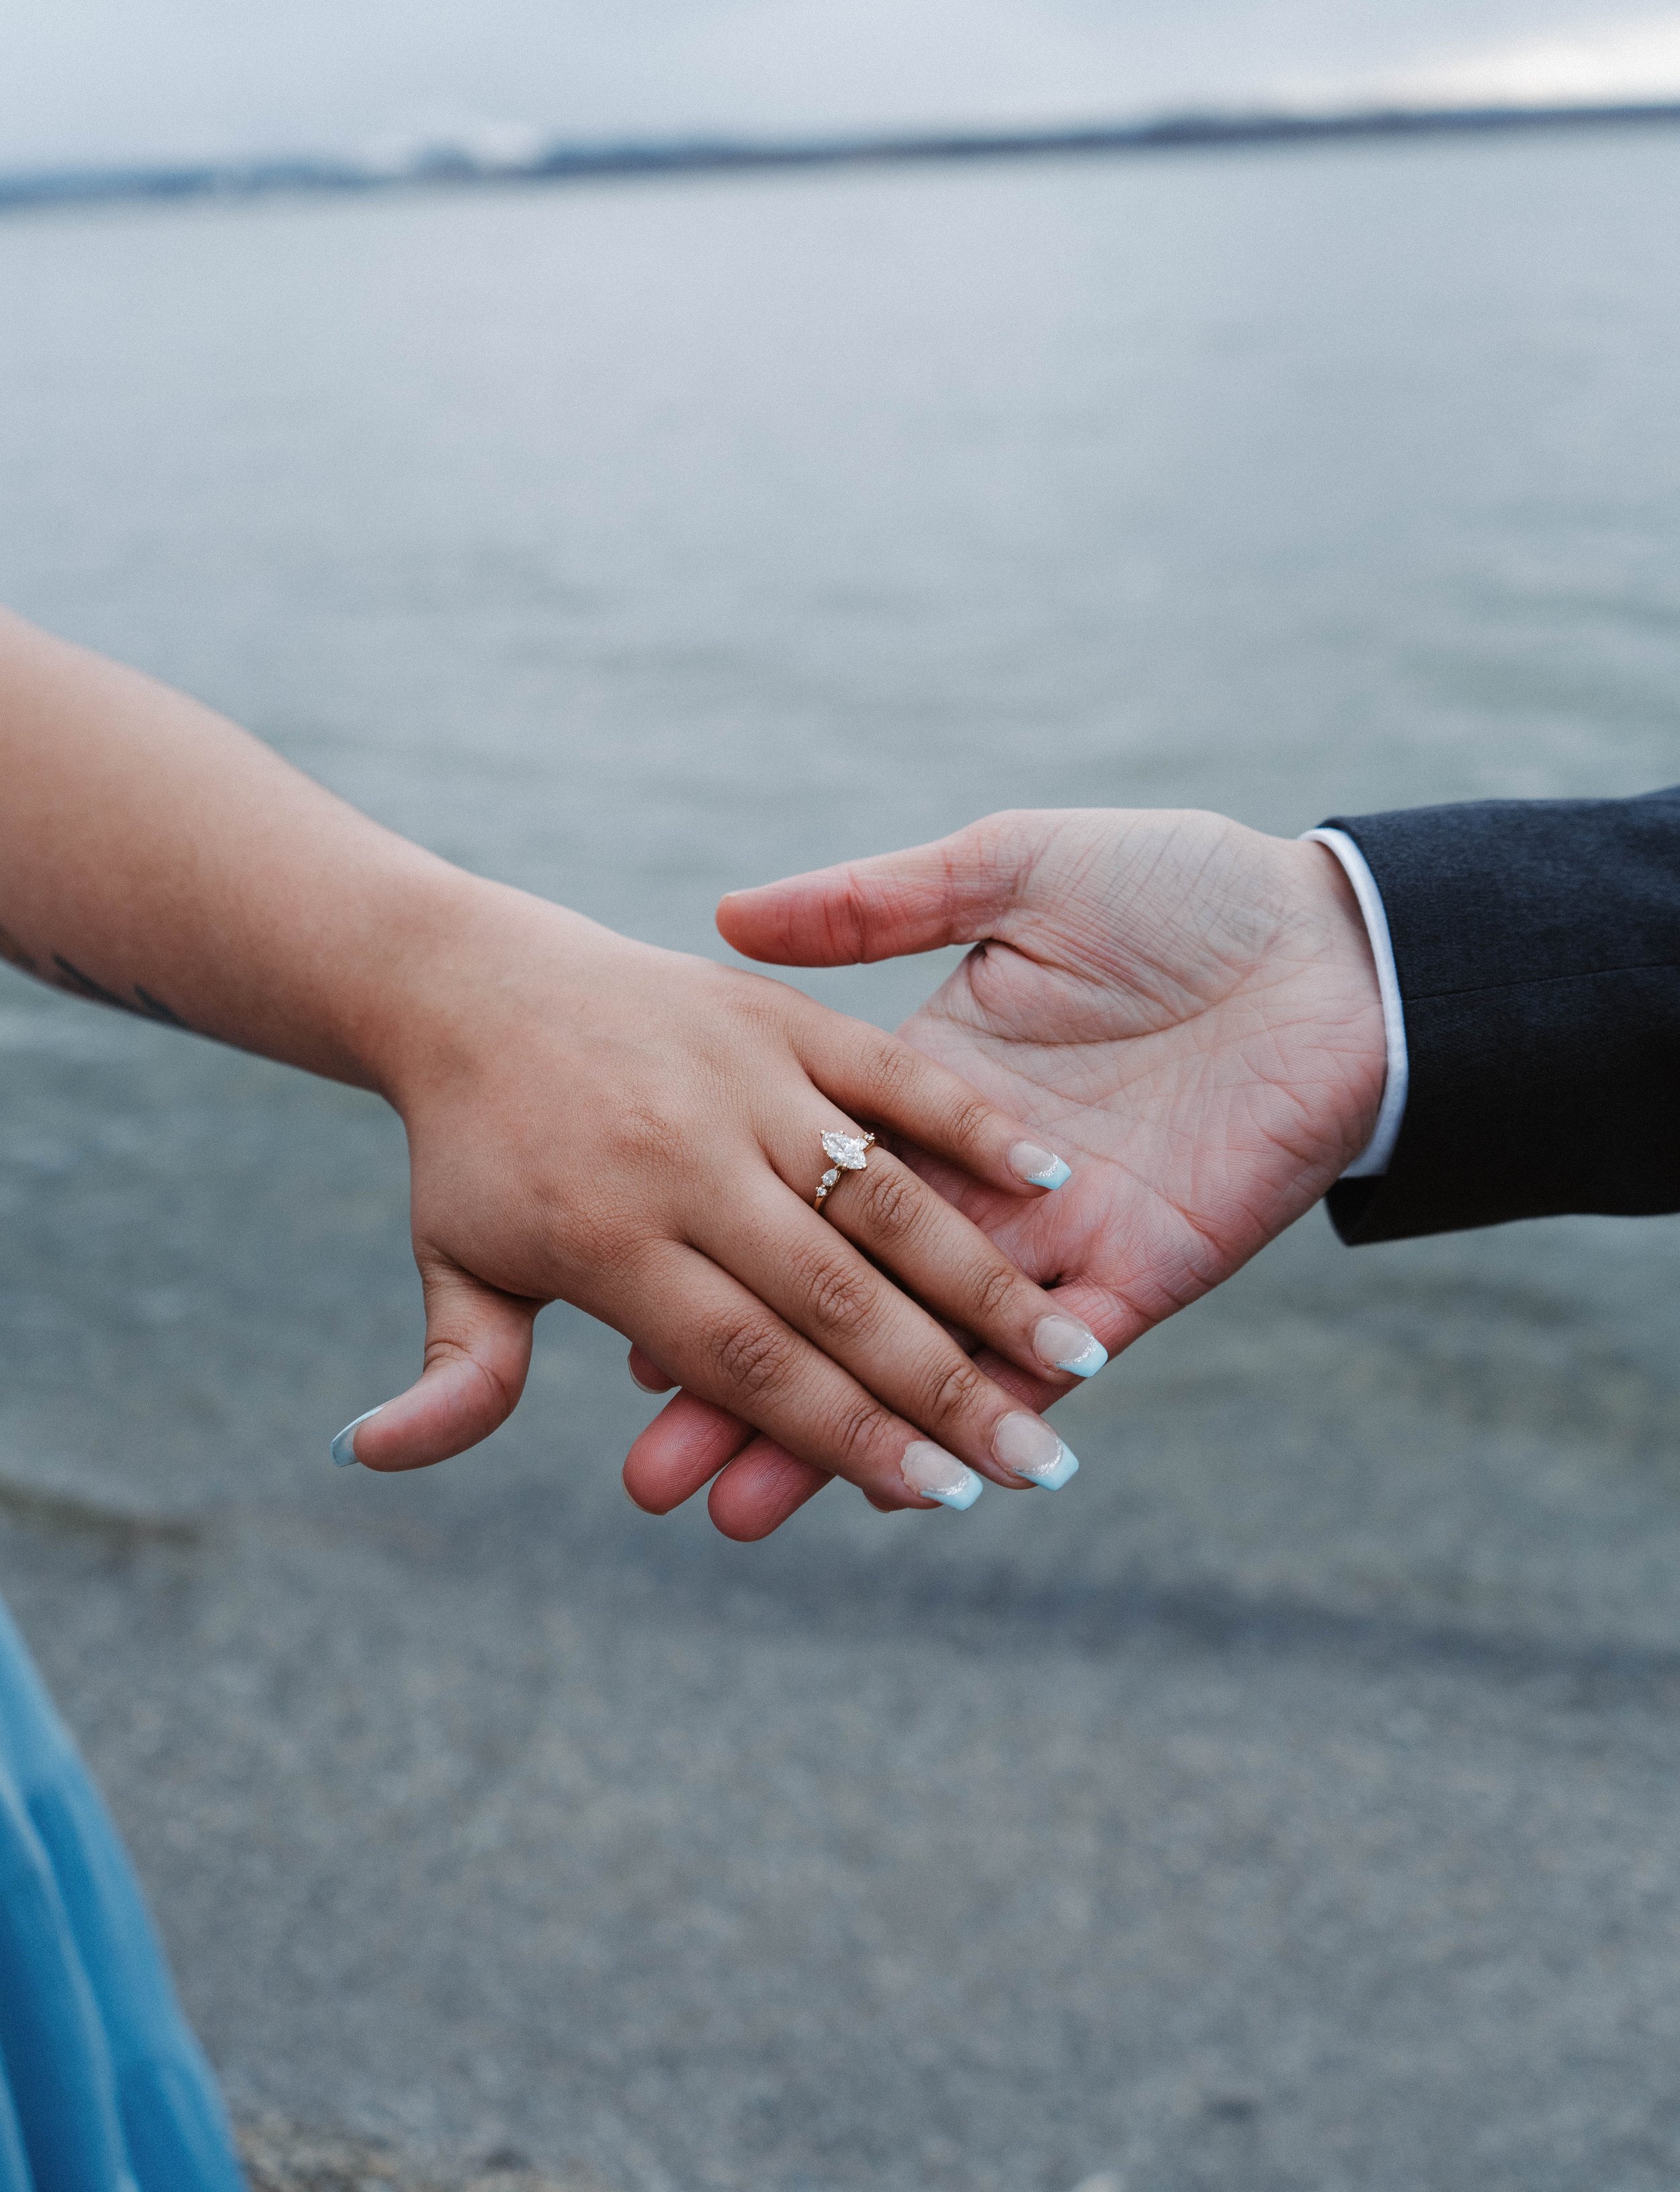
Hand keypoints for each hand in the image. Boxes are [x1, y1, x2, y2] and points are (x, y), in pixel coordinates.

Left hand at [344, 875, 1096, 1508]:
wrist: (464, 978)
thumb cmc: (467, 1147)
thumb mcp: (451, 1265)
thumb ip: (458, 1374)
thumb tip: (374, 1460)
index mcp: (606, 1236)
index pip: (747, 1359)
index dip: (846, 1437)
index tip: (938, 1500)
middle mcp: (682, 1159)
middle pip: (832, 1294)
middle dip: (942, 1390)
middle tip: (1036, 1470)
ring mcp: (739, 1080)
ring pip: (882, 1194)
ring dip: (985, 1279)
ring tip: (1074, 1359)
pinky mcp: (775, 1016)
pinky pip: (892, 1072)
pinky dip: (971, 1123)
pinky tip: (1055, 1180)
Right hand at [624, 806, 1386, 1535]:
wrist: (1332, 937)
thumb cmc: (1178, 888)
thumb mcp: (1008, 869)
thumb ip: (878, 904)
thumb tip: (733, 910)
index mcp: (931, 1094)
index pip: (799, 1199)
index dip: (719, 1263)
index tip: (622, 1336)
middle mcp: (977, 1188)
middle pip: (837, 1305)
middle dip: (743, 1393)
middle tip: (647, 1474)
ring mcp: (1052, 1242)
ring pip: (923, 1360)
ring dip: (835, 1440)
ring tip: (730, 1509)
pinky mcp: (1136, 1277)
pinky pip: (1042, 1364)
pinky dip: (971, 1420)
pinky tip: (889, 1484)